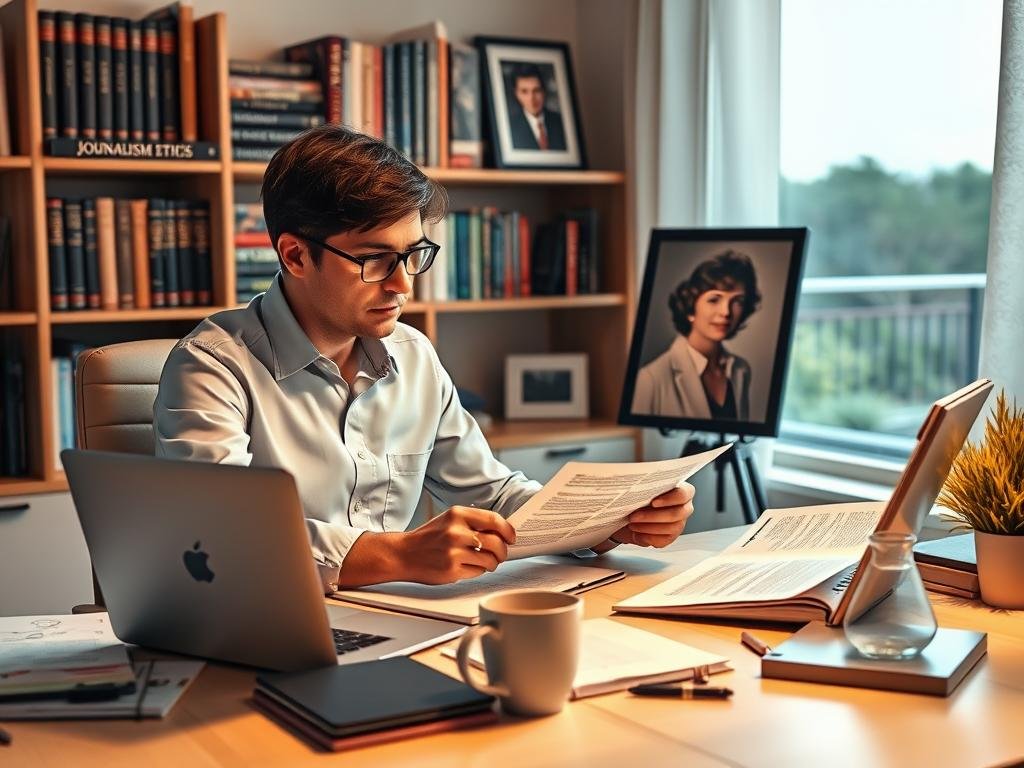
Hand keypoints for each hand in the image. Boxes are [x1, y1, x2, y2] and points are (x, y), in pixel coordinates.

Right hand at [398, 506, 516, 584]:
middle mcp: (456, 532)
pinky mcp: (452, 570)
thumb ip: (473, 522)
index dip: (508, 530)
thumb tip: (502, 530)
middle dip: (503, 551)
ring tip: (487, 561)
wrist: (404, 554)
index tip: (511, 537)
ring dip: (493, 563)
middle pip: (496, 542)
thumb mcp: (449, 520)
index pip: (494, 519)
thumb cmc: (429, 537)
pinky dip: (479, 570)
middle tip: (501, 553)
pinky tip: (470, 566)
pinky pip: (478, 572)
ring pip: (490, 559)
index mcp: (457, 514)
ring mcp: (454, 552)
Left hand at [592, 483, 695, 552]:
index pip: (683, 494)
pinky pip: (663, 540)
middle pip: (676, 514)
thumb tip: (633, 482)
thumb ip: (643, 485)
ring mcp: (680, 523)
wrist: (630, 514)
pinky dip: (647, 538)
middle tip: (633, 516)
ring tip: (632, 525)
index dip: (670, 499)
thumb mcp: (639, 488)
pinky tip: (637, 533)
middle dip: (652, 516)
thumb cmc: (638, 498)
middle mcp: (685, 508)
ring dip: (647, 527)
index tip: (653, 502)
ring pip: (670, 528)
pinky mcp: (671, 537)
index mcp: (682, 491)